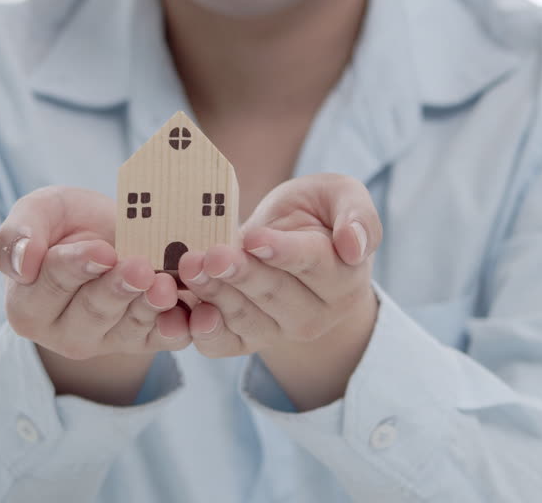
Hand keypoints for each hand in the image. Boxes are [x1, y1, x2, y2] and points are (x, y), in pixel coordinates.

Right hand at [0, 186, 190, 360]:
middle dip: (118, 289)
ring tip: (165, 286)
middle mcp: (64, 332)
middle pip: (93, 312)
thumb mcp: (41, 212)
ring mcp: (107, 341)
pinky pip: (162, 341)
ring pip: (129, 328)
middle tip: (141, 268)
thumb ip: (17, 235)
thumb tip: (22, 263)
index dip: (77, 267)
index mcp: (28, 305)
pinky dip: (176, 330)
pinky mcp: (145, 342)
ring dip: (149, 308)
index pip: (51, 285)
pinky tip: (188, 318)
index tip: (102, 251)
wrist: (115, 234)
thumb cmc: (69, 223)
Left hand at [176, 174, 381, 358]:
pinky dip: (202, 332)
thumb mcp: (342, 196)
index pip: (313, 263)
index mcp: (343, 275)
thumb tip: (353, 246)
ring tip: (190, 268)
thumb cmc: (318, 214)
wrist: (294, 243)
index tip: (253, 238)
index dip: (282, 252)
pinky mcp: (249, 341)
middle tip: (209, 255)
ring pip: (247, 319)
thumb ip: (358, 215)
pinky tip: (183, 314)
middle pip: (274, 293)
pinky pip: (225, 345)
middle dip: (239, 273)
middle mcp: (316, 312)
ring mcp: (281, 330)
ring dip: (215, 295)